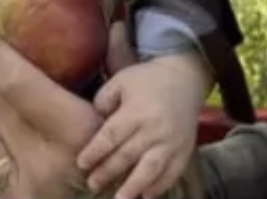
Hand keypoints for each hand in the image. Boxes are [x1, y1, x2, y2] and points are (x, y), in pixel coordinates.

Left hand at [78, 50, 211, 198]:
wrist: (184, 79)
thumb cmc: (147, 80)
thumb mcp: (121, 80)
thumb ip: (104, 99)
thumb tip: (95, 119)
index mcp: (136, 111)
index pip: (111, 136)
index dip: (96, 151)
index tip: (81, 163)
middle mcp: (154, 129)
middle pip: (128, 155)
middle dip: (108, 172)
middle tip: (92, 183)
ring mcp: (171, 142)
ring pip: (151, 170)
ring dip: (134, 187)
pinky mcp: (184, 151)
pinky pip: (171, 173)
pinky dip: (159, 187)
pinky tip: (145, 196)